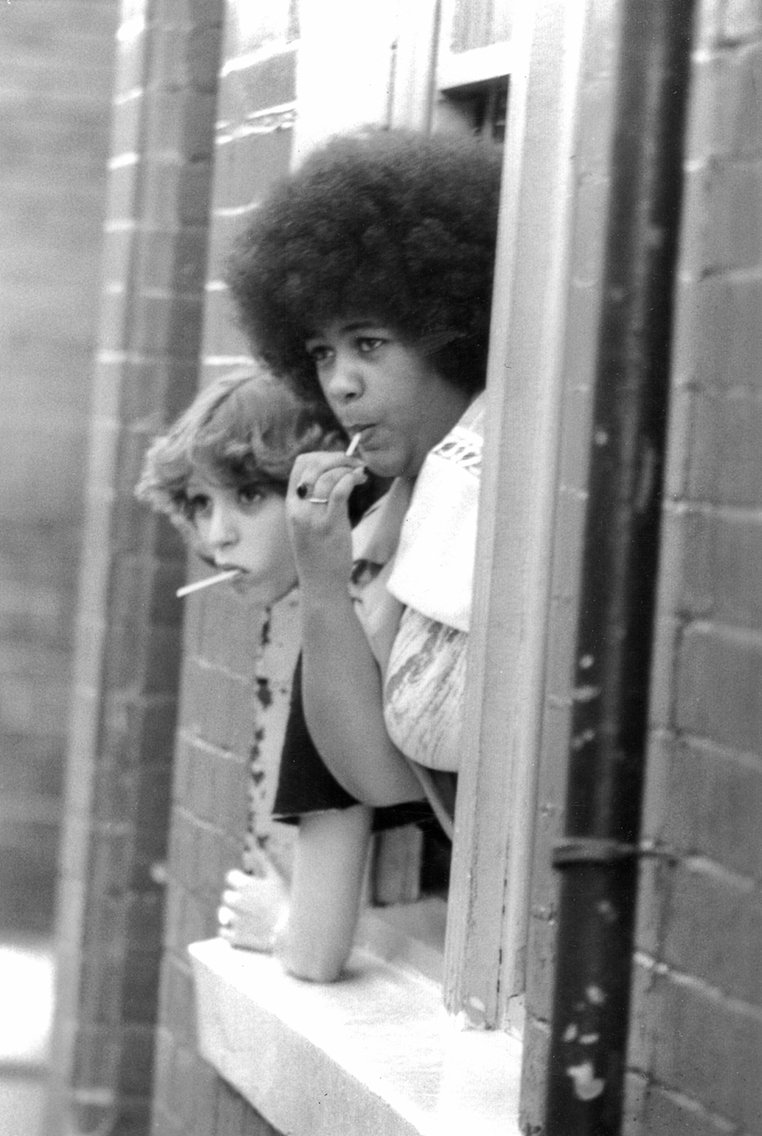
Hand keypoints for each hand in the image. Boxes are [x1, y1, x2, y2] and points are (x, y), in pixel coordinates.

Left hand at [217, 865, 288, 951]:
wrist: (292, 932)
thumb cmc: (285, 902)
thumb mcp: (275, 877)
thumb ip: (261, 858)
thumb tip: (250, 836)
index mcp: (244, 886)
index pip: (230, 877)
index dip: (240, 881)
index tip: (250, 888)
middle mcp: (235, 902)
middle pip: (227, 896)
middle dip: (237, 899)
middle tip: (253, 905)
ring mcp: (234, 920)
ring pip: (224, 914)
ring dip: (234, 915)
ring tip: (251, 919)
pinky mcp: (235, 937)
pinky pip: (223, 932)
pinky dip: (229, 931)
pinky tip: (244, 930)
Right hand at [287, 451, 366, 591]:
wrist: (320, 583)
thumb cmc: (319, 554)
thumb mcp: (309, 524)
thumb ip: (316, 501)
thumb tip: (335, 477)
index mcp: (292, 505)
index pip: (301, 465)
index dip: (322, 455)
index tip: (339, 461)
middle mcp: (298, 508)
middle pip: (314, 465)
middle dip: (337, 457)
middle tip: (355, 463)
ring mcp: (313, 517)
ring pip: (327, 476)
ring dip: (348, 468)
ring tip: (361, 474)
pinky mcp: (330, 526)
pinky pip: (338, 492)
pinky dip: (350, 480)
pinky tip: (359, 480)